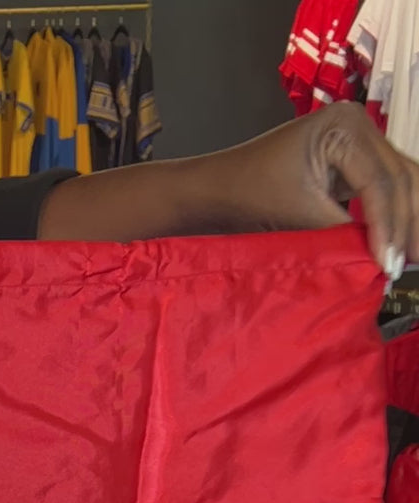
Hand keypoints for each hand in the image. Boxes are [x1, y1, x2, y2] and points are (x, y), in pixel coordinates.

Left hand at [39, 103, 418, 272]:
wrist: (217, 189)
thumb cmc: (246, 193)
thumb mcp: (297, 214)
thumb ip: (340, 233)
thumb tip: (377, 259)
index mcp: (344, 127)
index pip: (380, 182)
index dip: (388, 226)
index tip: (387, 264)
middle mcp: (357, 124)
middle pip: (400, 179)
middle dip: (406, 223)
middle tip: (407, 265)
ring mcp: (358, 140)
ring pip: (400, 182)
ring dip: (408, 221)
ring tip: (410, 258)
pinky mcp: (353, 162)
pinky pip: (386, 188)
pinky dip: (394, 216)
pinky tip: (398, 244)